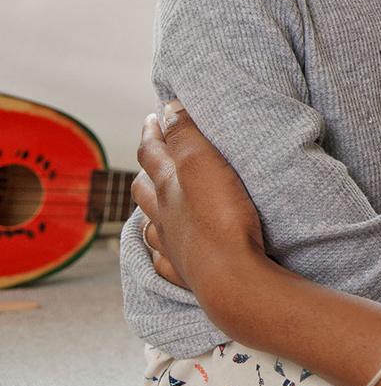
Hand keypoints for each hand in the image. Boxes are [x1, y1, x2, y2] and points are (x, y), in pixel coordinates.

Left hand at [133, 101, 264, 292]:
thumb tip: (168, 109)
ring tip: (154, 199)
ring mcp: (171, 245)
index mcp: (166, 186)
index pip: (151, 151)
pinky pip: (163, 258)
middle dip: (146, 165)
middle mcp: (162, 215)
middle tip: (153, 150)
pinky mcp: (185, 271)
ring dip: (149, 208)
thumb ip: (185, 134)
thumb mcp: (204, 163)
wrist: (231, 276)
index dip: (153, 131)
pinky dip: (161, 247)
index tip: (156, 115)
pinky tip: (165, 246)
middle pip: (143, 186)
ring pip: (149, 223)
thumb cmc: (220, 218)